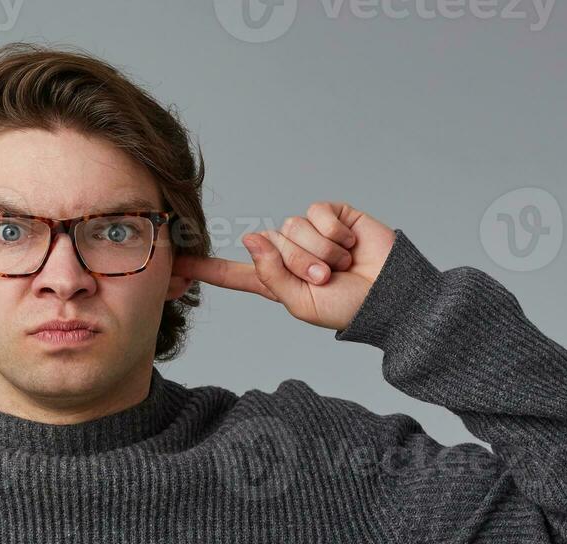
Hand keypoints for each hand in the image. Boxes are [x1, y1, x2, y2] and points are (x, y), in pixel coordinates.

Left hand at [173, 201, 394, 331]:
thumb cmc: (348, 307)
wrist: (389, 295)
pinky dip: (334, 233)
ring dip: (319, 251)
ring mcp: (311, 232)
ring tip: (341, 265)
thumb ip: (271, 275)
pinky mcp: (332, 215)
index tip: (177, 265)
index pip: (235, 274)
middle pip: (270, 244)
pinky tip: (349, 245)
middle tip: (327, 278)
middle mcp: (289, 253)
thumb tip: (251, 237)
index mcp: (276, 281)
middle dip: (300, 263)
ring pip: (292, 227)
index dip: (207, 269)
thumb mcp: (301, 303)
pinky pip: (317, 213)